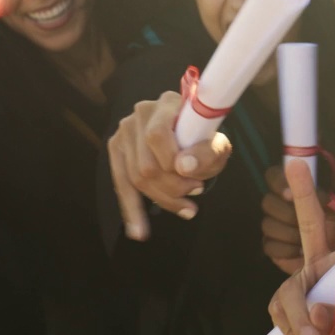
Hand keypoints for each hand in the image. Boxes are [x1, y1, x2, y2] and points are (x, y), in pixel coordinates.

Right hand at [107, 89, 231, 240]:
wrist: (191, 129)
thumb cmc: (205, 136)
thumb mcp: (218, 143)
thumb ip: (208, 152)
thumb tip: (183, 166)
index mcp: (167, 103)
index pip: (158, 136)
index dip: (173, 163)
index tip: (198, 184)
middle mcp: (141, 113)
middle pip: (147, 164)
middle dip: (173, 188)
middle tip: (196, 194)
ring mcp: (124, 130)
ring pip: (136, 177)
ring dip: (162, 199)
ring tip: (187, 207)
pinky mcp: (116, 148)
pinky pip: (121, 184)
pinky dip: (131, 210)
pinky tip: (138, 231)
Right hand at [269, 158, 334, 334]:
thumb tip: (316, 312)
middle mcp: (325, 263)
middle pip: (311, 224)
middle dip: (303, 194)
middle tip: (296, 164)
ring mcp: (303, 280)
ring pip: (290, 289)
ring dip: (298, 313)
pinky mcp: (284, 298)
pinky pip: (280, 308)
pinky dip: (291, 325)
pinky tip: (302, 334)